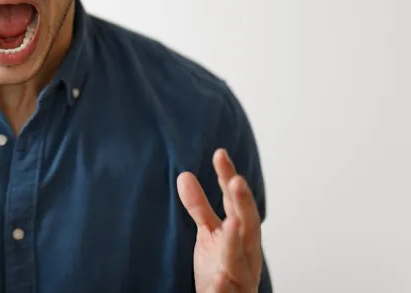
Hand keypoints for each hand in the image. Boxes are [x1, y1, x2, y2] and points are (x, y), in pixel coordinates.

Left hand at [177, 149, 261, 292]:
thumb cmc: (224, 267)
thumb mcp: (209, 234)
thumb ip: (199, 207)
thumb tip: (184, 175)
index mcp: (242, 233)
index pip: (235, 202)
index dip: (229, 178)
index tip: (220, 154)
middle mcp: (247, 251)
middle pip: (248, 223)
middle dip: (243, 202)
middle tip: (236, 180)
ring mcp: (241, 273)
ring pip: (241, 257)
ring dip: (237, 239)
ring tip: (232, 222)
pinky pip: (226, 290)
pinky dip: (223, 286)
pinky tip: (218, 282)